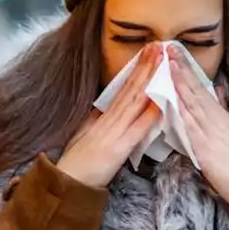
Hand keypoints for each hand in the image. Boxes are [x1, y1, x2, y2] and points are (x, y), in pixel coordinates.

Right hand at [57, 44, 161, 187]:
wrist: (67, 183)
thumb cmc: (76, 163)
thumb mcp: (83, 134)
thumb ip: (96, 120)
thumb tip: (104, 106)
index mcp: (102, 117)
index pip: (122, 89)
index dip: (136, 70)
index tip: (147, 53)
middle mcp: (109, 121)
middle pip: (130, 89)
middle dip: (145, 67)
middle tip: (158, 46)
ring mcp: (113, 133)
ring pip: (134, 101)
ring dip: (149, 80)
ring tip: (160, 62)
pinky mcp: (118, 148)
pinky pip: (137, 128)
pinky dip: (150, 113)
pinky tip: (161, 99)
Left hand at [170, 53, 228, 218]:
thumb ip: (224, 110)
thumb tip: (218, 90)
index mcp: (222, 118)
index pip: (201, 90)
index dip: (187, 71)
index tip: (176, 53)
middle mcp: (216, 122)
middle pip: (194, 91)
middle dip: (180, 69)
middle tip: (168, 48)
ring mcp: (210, 135)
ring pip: (191, 104)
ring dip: (178, 83)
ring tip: (168, 64)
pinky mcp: (205, 150)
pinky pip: (190, 127)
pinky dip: (180, 112)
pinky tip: (170, 100)